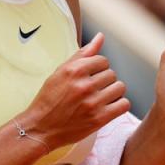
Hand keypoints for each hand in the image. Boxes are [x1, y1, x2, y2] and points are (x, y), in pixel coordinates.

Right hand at [20, 33, 129, 149]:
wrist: (41, 127)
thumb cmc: (49, 99)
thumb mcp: (60, 72)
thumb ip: (82, 54)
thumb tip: (100, 37)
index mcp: (74, 70)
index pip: (103, 60)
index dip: (97, 68)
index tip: (89, 77)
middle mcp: (84, 85)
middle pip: (112, 74)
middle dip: (104, 81)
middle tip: (92, 90)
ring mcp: (93, 102)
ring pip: (120, 88)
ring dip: (112, 92)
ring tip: (100, 98)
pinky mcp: (99, 119)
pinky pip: (124, 105)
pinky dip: (118, 105)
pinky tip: (107, 107)